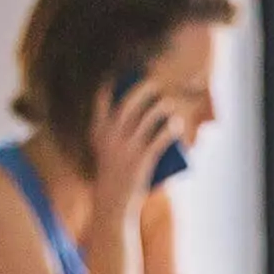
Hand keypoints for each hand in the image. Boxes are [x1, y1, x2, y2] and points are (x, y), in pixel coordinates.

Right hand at [88, 77, 180, 209]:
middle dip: (145, 87)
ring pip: (150, 116)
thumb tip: (133, 107)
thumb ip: (110, 130)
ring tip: (168, 104)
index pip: (101, 97)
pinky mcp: (143, 159)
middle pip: (131, 101)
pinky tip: (176, 123)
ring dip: (163, 106)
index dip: (112, 80)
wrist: (111, 202)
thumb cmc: (110, 171)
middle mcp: (110, 135)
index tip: (124, 71)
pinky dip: (172, 127)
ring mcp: (127, 147)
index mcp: (96, 130)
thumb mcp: (103, 148)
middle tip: (155, 84)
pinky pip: (161, 137)